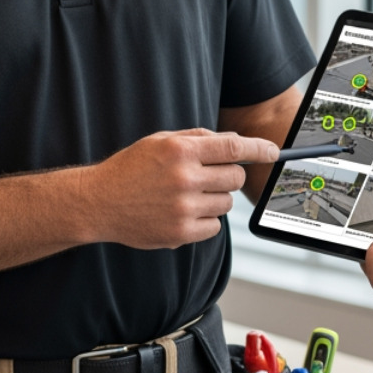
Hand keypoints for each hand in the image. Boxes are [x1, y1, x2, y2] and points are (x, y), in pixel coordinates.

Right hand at [77, 129, 278, 248]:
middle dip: (229, 174)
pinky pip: (214, 227)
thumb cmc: (130, 168)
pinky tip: (183, 213)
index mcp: (180, 150)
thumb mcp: (159, 140)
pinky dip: (205, 221)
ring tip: (189, 196)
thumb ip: (197, 139)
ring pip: (226, 203)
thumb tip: (233, 141)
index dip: (259, 148)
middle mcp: (184, 178)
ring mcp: (183, 208)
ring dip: (215, 198)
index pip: (232, 146)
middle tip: (210, 176)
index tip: (273, 151)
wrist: (98, 202)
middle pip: (235, 177)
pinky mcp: (181, 233)